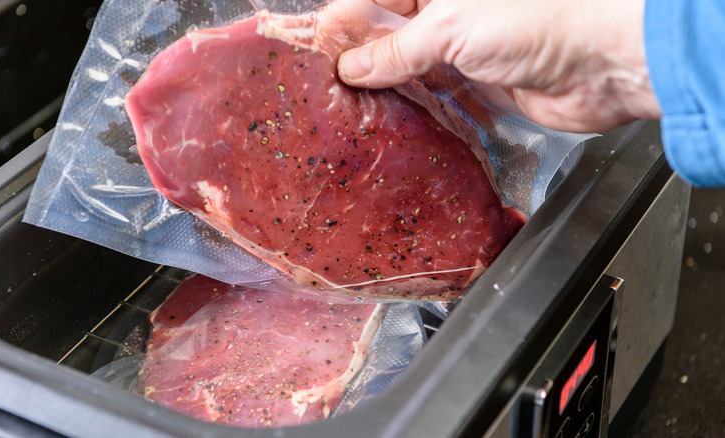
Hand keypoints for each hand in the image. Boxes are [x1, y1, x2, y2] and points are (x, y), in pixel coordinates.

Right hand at [337, 0, 661, 131]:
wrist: (604, 61)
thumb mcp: (451, 26)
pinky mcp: (482, 83)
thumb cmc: (536, 20)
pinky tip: (387, 118)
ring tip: (346, 105)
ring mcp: (467, 46)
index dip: (344, 20)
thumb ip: (397, 48)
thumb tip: (353, 66)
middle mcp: (452, 10)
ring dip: (384, 84)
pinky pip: (437, 94)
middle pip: (392, 30)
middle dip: (360, 55)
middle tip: (324, 84)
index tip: (313, 49)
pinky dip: (414, 106)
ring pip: (412, 64)